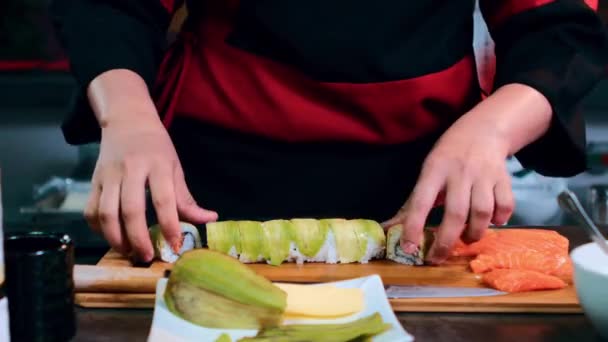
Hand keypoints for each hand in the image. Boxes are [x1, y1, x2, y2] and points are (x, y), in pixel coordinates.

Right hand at [85, 117, 217, 261]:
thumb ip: (188, 198)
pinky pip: (91, 210)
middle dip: (139, 238)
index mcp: (157, 165)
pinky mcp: (93, 180)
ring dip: (116, 238)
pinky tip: (112, 237)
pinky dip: (98, 229)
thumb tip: (210, 220)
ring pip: (106, 212)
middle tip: (147, 257)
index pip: (164, 199)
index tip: (175, 246)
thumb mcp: (175, 167)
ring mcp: (109, 175)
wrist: (128, 121)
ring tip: (129, 251)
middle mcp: (131, 169)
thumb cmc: (156, 147)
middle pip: (131, 209)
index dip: (170, 225)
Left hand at [383, 113, 513, 263]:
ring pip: (483, 212)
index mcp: (434, 170)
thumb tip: (388, 229)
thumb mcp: (427, 173)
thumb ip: (412, 204)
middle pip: (456, 213)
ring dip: (474, 233)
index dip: (413, 226)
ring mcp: (484, 175)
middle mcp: (460, 172)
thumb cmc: (448, 157)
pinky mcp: (504, 178)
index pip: (421, 201)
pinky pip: (505, 205)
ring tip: (465, 238)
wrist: (482, 130)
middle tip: (437, 257)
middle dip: (446, 241)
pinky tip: (491, 222)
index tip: (409, 247)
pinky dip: (500, 219)